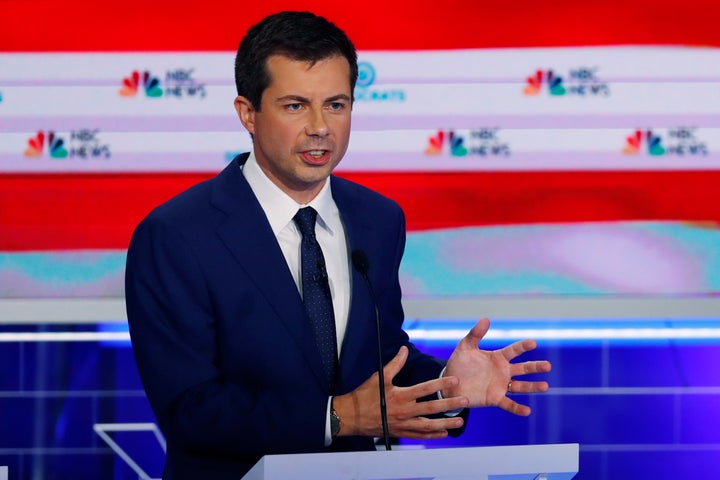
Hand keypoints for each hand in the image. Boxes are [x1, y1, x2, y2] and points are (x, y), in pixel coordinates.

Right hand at [333, 346, 468, 438]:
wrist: (351, 417)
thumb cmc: (364, 395)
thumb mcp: (379, 377)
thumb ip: (395, 364)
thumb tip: (404, 349)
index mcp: (400, 395)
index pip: (425, 388)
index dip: (441, 384)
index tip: (455, 380)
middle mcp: (404, 411)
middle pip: (432, 408)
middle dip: (450, 404)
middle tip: (466, 400)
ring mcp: (403, 424)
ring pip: (429, 425)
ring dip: (445, 423)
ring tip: (459, 421)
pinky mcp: (401, 432)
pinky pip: (420, 436)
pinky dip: (433, 435)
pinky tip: (444, 434)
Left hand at [443, 318, 550, 415]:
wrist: (450, 383)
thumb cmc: (459, 363)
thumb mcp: (465, 347)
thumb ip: (475, 334)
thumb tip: (486, 319)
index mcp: (498, 358)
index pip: (514, 351)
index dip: (523, 346)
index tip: (533, 342)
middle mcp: (503, 371)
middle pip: (523, 368)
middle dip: (535, 367)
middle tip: (548, 365)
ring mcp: (500, 386)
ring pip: (520, 386)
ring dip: (533, 386)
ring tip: (545, 386)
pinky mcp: (495, 399)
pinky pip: (508, 404)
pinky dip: (517, 408)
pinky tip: (527, 411)